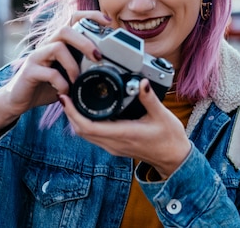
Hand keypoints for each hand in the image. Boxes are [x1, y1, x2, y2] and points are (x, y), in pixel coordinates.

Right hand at [0, 11, 111, 135]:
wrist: (19, 99)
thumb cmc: (46, 85)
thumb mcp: (68, 73)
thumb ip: (83, 66)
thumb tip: (109, 66)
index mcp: (58, 42)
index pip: (73, 18)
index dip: (91, 15)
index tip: (108, 22)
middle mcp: (46, 44)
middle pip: (65, 29)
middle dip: (85, 41)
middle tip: (98, 57)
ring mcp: (36, 56)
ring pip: (57, 47)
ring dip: (73, 65)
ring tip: (77, 80)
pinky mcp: (29, 71)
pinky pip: (49, 72)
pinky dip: (62, 83)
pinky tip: (65, 91)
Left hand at [59, 79, 191, 178]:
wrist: (174, 158)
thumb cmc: (169, 138)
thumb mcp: (162, 115)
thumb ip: (149, 98)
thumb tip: (141, 82)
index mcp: (123, 134)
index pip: (88, 126)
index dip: (72, 112)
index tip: (65, 98)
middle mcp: (114, 143)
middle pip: (81, 131)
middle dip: (69, 113)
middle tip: (65, 93)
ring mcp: (113, 146)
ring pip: (85, 135)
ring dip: (75, 119)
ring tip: (72, 100)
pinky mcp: (115, 146)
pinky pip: (93, 136)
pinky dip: (84, 124)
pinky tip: (86, 112)